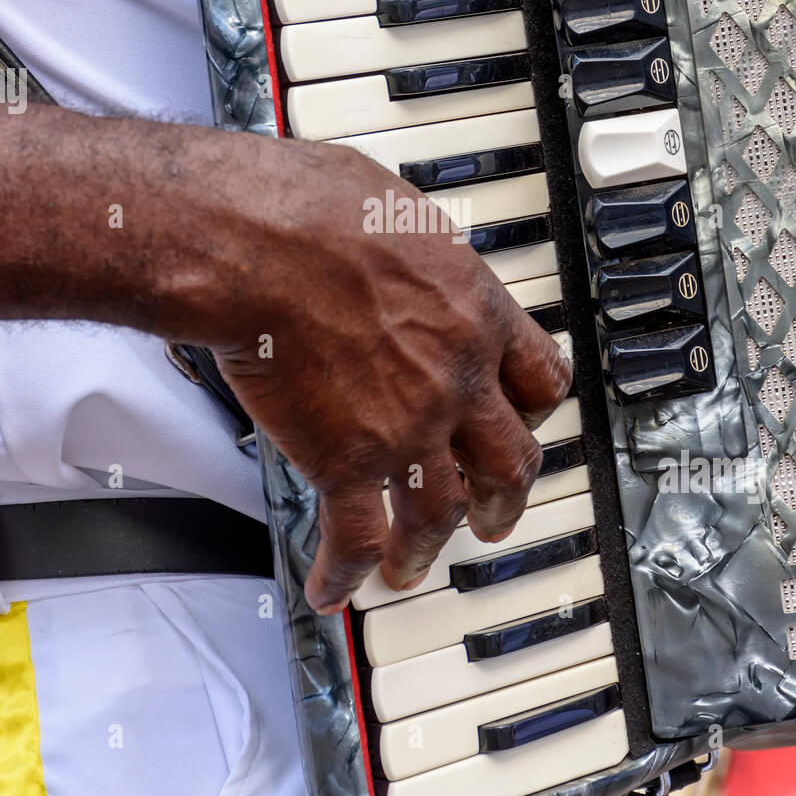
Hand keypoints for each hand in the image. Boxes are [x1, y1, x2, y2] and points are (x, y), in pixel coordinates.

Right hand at [0, 106, 569, 614]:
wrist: (256, 244)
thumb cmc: (314, 209)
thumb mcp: (399, 212)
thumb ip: (420, 254)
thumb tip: (403, 246)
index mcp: (476, 314)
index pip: (539, 378)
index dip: (535, 409)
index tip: (527, 421)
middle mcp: (456, 380)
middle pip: (509, 460)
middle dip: (504, 498)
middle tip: (495, 513)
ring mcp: (407, 429)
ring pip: (440, 511)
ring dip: (428, 546)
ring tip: (412, 565)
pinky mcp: (346, 462)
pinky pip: (357, 537)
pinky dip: (347, 571)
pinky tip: (332, 586)